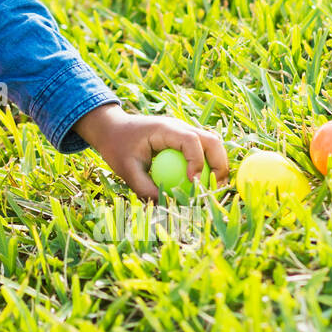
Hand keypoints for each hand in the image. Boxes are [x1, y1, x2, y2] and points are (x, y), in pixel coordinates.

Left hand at [72, 102, 228, 201]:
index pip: (191, 140)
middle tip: (214, 189)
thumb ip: (144, 187)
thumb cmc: (116, 146)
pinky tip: (202, 183)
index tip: (193, 182)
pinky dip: (208, 165)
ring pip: (213, 144)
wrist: (112, 129)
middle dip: (219, 165)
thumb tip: (166, 205)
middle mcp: (180, 127)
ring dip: (218, 165)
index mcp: (165, 129)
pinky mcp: (184, 140)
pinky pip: (204, 151)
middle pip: (212, 141)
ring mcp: (184, 131)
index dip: (198, 161)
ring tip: (212, 188)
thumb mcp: (126, 169)